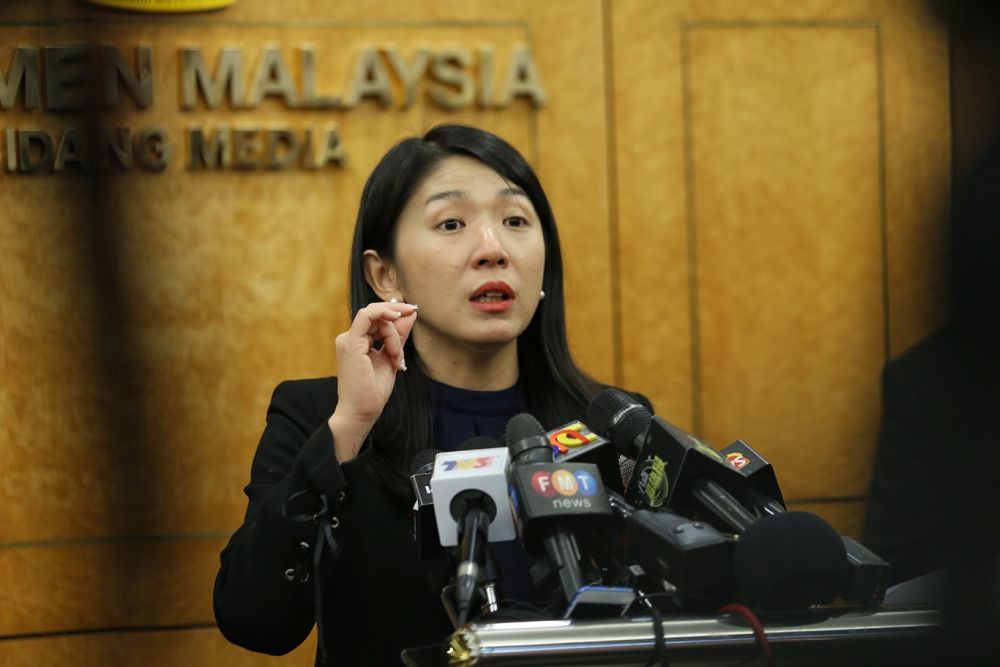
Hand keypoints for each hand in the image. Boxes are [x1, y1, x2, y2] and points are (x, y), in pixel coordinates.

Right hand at [329, 302, 417, 460]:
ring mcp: (348, 340)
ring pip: (376, 318)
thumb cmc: (373, 391)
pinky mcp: (351, 343)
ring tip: (398, 357)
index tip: (413, 311)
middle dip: (397, 315)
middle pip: (376, 315)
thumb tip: (410, 314)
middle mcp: (350, 339)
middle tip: (413, 312)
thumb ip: (399, 336)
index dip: (394, 312)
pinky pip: (368, 317)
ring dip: (394, 333)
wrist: (362, 412)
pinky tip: (396, 319)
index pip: (376, 319)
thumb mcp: (392, 357)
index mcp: (357, 342)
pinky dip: (385, 319)